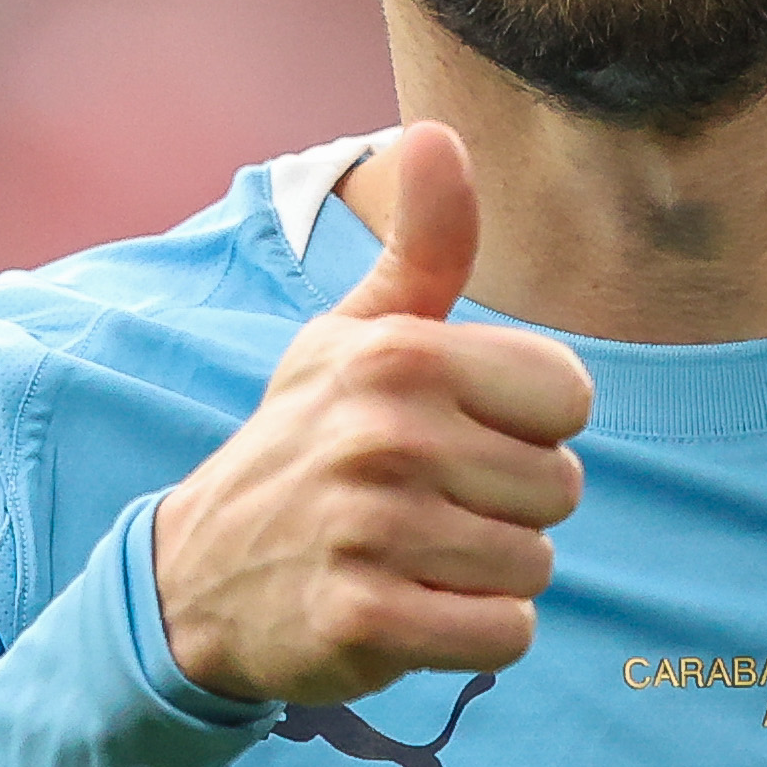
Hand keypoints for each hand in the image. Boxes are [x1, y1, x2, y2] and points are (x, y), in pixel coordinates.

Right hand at [156, 123, 592, 703]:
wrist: (196, 577)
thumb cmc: (306, 442)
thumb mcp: (354, 336)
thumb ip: (423, 247)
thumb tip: (437, 130)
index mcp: (400, 354)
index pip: (570, 398)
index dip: (527, 428)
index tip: (457, 436)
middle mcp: (386, 433)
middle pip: (561, 490)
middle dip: (507, 510)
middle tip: (423, 508)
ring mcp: (373, 529)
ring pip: (536, 566)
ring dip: (486, 576)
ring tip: (412, 557)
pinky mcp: (365, 619)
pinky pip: (503, 634)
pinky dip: (470, 635)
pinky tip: (409, 610)